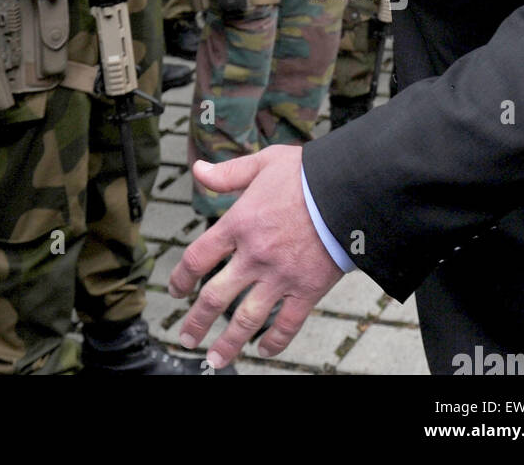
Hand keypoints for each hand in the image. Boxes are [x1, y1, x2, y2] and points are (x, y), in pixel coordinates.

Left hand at [168, 147, 342, 367]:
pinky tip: (264, 351)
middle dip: (197, 322)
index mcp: (239, 223)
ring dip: (228, 343)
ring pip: (247, 319)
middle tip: (186, 338)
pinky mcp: (307, 289)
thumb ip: (228, 173)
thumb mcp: (262, 164)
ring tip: (215, 360)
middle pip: (215, 297)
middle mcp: (254, 254)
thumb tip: (198, 169)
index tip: (176, 291)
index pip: (198, 257)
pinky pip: (288, 324)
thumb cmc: (306, 174)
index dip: (182, 278)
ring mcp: (280, 276)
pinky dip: (275, 342)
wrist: (348, 189)